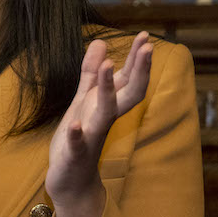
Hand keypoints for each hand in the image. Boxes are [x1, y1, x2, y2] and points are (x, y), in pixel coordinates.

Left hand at [47, 32, 153, 216]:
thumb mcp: (83, 102)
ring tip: (107, 66)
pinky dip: (77, 134)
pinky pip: (78, 144)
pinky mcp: (75, 155)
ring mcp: (92, 136)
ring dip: (106, 90)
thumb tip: (100, 42)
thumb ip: (90, 74)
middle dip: (139, 70)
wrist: (70, 181)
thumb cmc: (79, 139)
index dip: (138, 59)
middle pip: (129, 93)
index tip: (147, 36)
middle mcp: (105, 120)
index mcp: (107, 107)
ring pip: (106, 113)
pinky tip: (74, 123)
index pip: (129, 80)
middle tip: (148, 47)